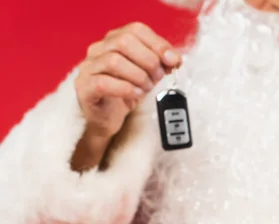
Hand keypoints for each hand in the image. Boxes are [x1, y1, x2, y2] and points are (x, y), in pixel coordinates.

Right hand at [75, 22, 181, 136]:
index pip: (136, 30)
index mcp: (114, 41)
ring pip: (114, 61)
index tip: (173, 60)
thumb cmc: (125, 92)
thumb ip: (160, 64)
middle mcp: (98, 49)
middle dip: (149, 60)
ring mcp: (88, 68)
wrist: (106, 117)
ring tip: (147, 88)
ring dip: (138, 76)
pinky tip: (136, 95)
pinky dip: (125, 89)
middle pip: (124, 41)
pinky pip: (103, 83)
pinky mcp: (84, 87)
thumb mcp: (148, 75)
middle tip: (158, 76)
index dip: (158, 44)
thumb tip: (174, 59)